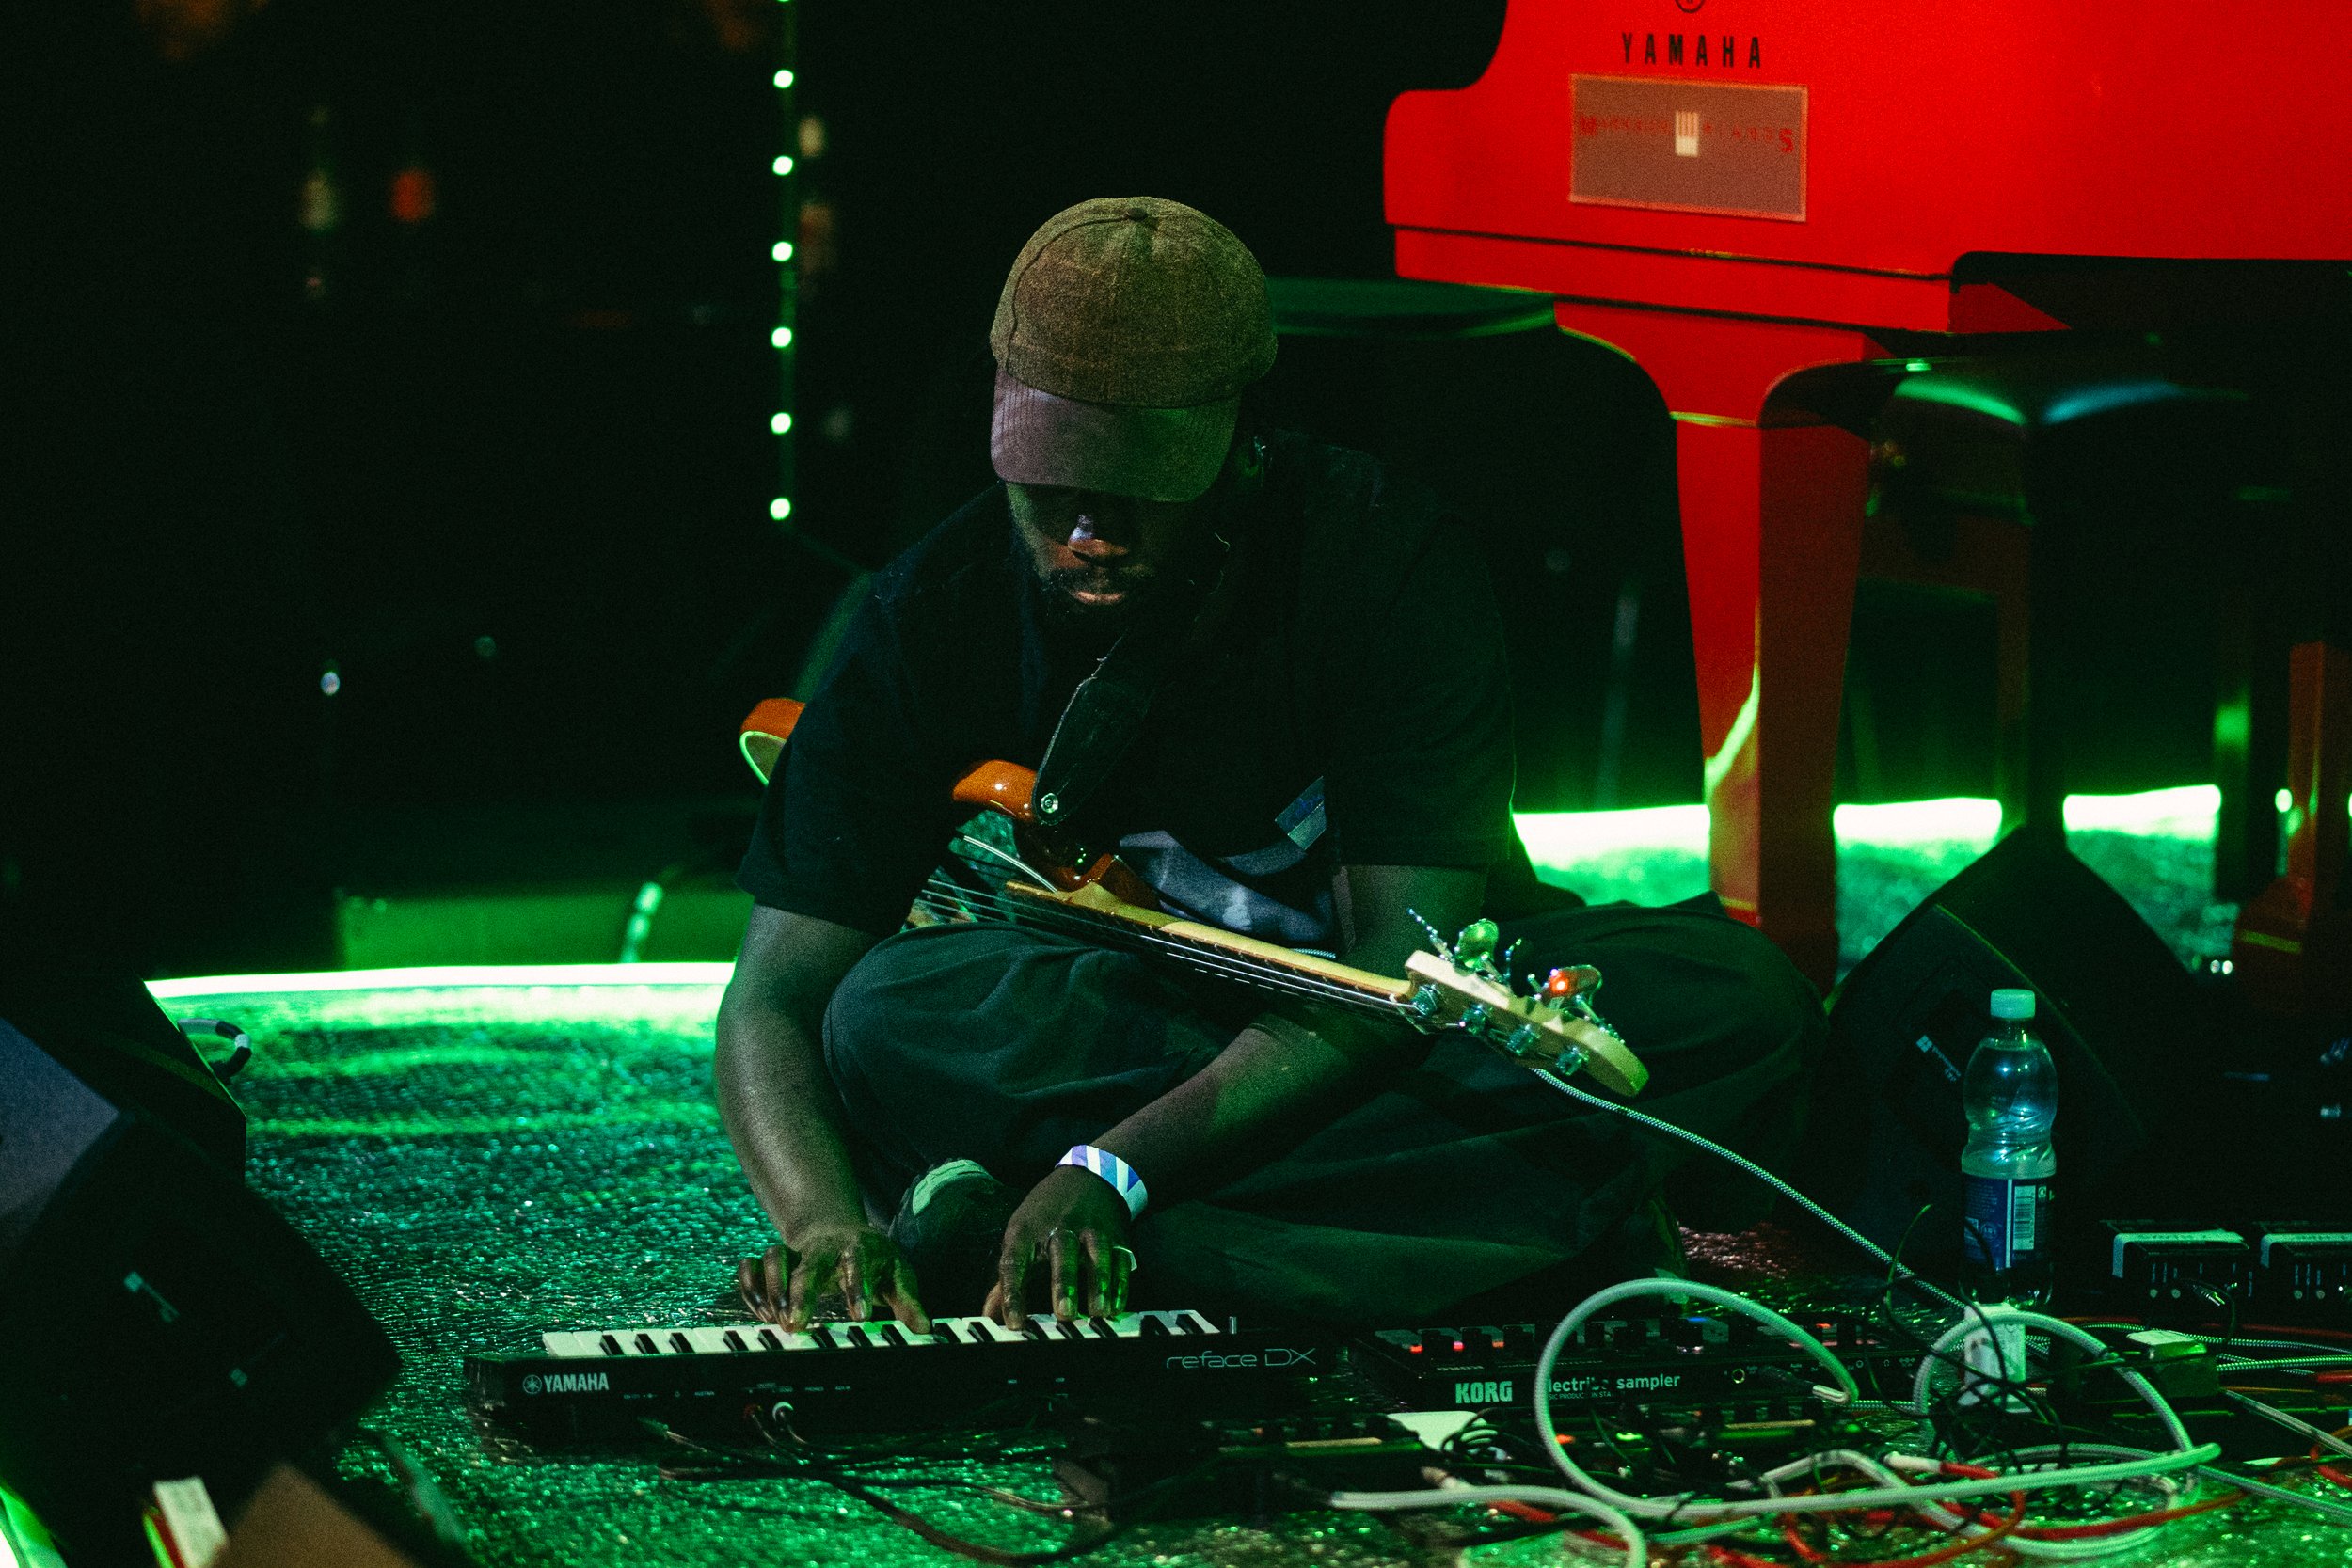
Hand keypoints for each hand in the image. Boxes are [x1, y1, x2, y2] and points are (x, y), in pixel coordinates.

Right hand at [735, 1223, 929, 1331]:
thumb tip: (924, 1328)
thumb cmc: (874, 1260)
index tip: (858, 1317)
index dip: (857, 1288)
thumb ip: (908, 1301)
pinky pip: (753, 1266)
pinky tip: (760, 1312)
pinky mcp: (776, 1261)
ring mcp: (797, 1251)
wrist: (842, 1231)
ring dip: (772, 1288)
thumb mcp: (896, 1276)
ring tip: (776, 1320)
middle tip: (796, 1324)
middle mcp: (824, 1247)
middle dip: (801, 1292)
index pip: (857, 1262)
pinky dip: (750, 1285)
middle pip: (810, 1262)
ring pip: (776, 1258)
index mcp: (859, 1248)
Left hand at [983, 1165, 1134, 1328]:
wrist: (1086, 1177)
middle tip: (1064, 1312)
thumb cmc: (1044, 1217)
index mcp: (1027, 1230)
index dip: (1013, 1292)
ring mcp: (1092, 1228)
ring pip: (1097, 1253)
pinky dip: (1121, 1282)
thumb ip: (1006, 1280)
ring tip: (1098, 1311)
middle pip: (1062, 1252)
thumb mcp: (1020, 1236)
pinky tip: (1117, 1305)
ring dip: (1099, 1282)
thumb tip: (989, 1315)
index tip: (1014, 1322)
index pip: (1016, 1261)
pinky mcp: (1116, 1234)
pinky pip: (1121, 1258)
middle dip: (1064, 1282)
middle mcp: (1060, 1226)